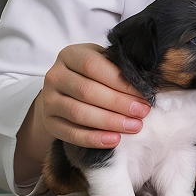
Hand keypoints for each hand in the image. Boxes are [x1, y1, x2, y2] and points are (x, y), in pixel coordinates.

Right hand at [15, 43, 150, 181]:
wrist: (65, 92)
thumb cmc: (95, 74)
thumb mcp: (105, 62)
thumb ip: (119, 67)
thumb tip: (147, 81)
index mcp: (70, 55)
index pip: (93, 65)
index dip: (120, 81)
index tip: (144, 93)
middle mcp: (54, 76)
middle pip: (87, 91)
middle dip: (119, 103)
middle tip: (142, 112)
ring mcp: (48, 100)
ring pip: (78, 113)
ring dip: (109, 122)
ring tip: (134, 126)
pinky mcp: (48, 122)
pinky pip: (70, 134)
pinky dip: (93, 139)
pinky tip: (114, 140)